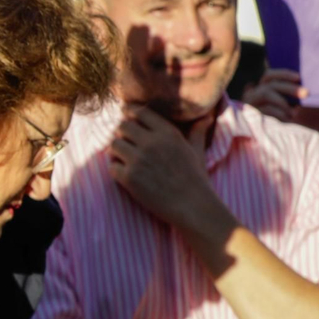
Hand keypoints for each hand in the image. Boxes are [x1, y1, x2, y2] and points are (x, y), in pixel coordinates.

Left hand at [109, 106, 221, 228]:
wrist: (193, 206)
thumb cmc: (196, 179)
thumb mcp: (197, 150)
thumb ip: (196, 131)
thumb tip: (206, 116)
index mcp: (167, 133)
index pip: (139, 112)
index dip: (130, 113)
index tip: (127, 118)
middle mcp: (151, 143)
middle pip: (122, 126)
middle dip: (122, 134)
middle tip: (126, 144)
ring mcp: (139, 160)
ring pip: (113, 145)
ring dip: (116, 152)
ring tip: (124, 160)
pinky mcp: (129, 178)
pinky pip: (111, 166)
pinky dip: (116, 170)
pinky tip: (126, 175)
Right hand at [242, 69, 304, 122]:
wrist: (264, 144)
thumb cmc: (279, 125)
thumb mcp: (284, 109)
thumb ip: (289, 99)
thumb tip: (304, 90)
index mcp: (260, 90)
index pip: (269, 76)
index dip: (283, 74)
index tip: (298, 77)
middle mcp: (252, 95)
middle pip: (270, 84)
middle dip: (290, 88)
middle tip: (306, 93)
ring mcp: (249, 104)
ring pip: (266, 93)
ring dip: (283, 101)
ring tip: (295, 112)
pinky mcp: (248, 115)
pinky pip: (265, 109)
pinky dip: (279, 113)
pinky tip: (288, 120)